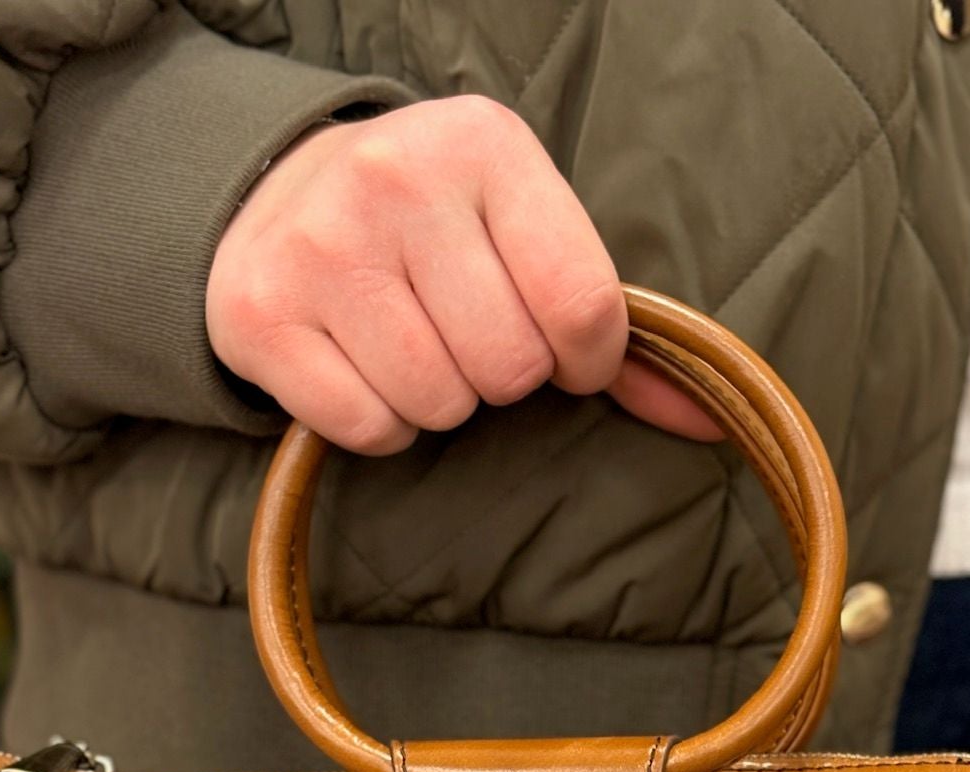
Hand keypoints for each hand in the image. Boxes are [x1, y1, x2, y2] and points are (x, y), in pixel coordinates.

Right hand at [206, 98, 719, 453]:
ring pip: (440, 406)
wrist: (275, 195)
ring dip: (439, 403)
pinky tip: (363, 368)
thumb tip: (706, 421)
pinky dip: (379, 424)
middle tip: (463, 334)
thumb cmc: (432, 228)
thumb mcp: (524, 232)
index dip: (586, 359)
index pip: (581, 306)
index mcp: (484, 145)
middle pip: (510, 369)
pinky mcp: (262, 313)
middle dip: (500, 376)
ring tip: (412, 345)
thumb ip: (612, 325)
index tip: (563, 352)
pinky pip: (369, 428)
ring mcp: (321, 245)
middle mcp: (396, 180)